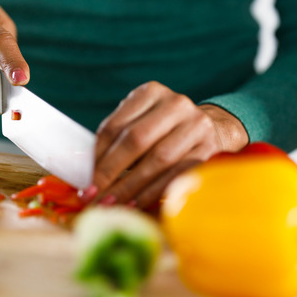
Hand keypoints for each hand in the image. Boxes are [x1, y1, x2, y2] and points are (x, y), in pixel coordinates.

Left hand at [84, 81, 248, 209]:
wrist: (213, 129)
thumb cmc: (165, 130)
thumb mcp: (141, 122)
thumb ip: (116, 139)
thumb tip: (85, 169)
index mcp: (151, 92)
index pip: (116, 125)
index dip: (97, 155)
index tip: (84, 179)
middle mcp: (176, 105)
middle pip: (136, 140)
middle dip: (110, 172)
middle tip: (92, 195)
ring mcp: (196, 126)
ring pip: (158, 160)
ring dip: (130, 187)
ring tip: (110, 204)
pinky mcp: (209, 150)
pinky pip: (176, 175)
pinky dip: (153, 192)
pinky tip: (136, 204)